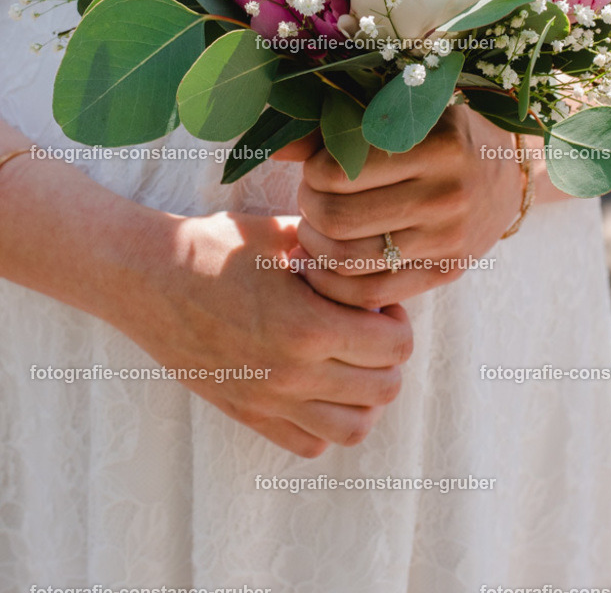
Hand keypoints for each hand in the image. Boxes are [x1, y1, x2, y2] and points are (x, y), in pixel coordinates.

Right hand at [107, 210, 412, 457]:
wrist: (144, 278)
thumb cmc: (211, 248)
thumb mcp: (278, 234)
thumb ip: (332, 250)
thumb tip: (371, 259)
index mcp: (307, 326)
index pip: (395, 345)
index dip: (397, 318)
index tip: (378, 301)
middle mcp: (293, 374)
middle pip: (384, 390)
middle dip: (389, 356)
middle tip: (369, 328)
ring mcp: (268, 401)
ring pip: (353, 429)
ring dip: (364, 397)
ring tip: (349, 362)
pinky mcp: (246, 413)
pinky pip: (308, 444)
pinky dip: (325, 423)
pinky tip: (316, 385)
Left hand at [296, 104, 523, 308]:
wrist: (507, 166)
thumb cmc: (438, 129)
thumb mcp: (399, 113)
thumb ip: (337, 128)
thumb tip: (276, 150)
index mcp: (436, 143)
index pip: (340, 171)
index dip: (313, 172)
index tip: (319, 167)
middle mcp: (447, 193)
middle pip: (339, 219)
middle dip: (309, 209)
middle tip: (312, 198)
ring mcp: (449, 238)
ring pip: (349, 260)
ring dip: (315, 246)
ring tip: (315, 228)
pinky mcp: (447, 271)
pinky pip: (371, 292)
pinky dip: (333, 282)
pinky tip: (323, 262)